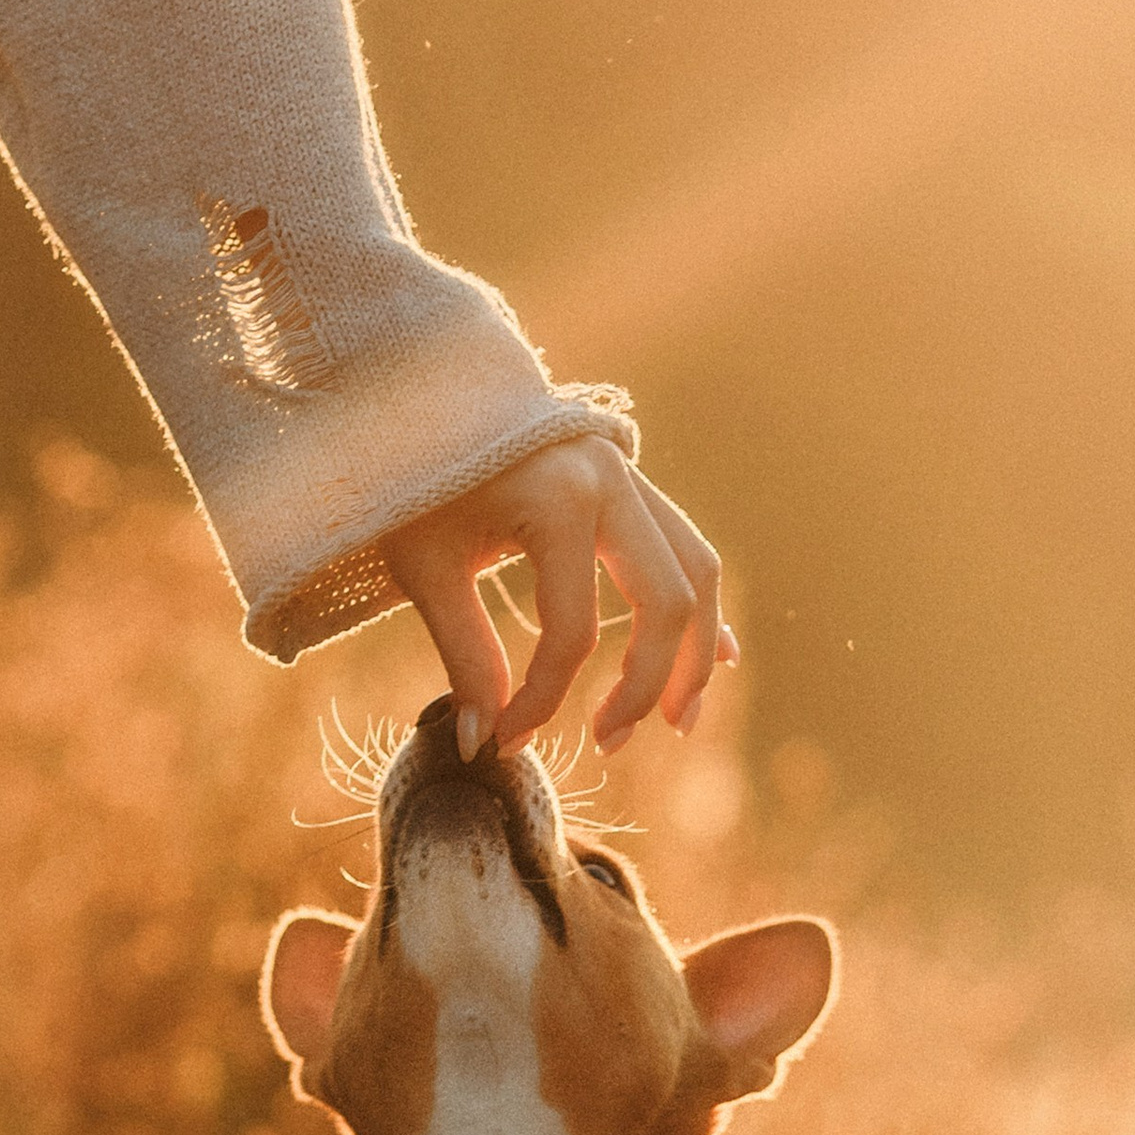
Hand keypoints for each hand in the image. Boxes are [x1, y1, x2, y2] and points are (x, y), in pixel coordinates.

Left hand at [381, 436, 733, 757]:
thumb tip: (479, 745)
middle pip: (667, 604)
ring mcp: (631, 475)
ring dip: (697, 655)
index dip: (542, 700)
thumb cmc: (415, 479)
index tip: (506, 739)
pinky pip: (689, 549)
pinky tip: (719, 663)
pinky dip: (702, 609)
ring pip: (697, 574)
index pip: (571, 632)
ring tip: (678, 722)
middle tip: (608, 744)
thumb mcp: (425, 567)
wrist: (429, 389)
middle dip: (646, 685)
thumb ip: (462, 654)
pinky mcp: (634, 482)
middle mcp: (611, 480)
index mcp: (556, 498)